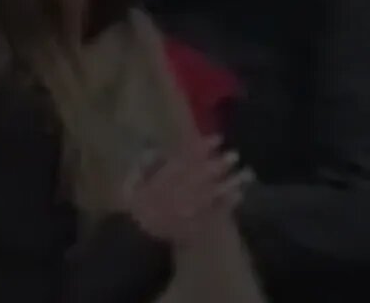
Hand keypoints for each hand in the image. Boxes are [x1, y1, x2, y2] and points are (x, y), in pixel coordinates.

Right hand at [124, 136, 251, 246]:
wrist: (138, 239)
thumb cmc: (133, 210)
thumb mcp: (130, 183)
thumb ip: (142, 166)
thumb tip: (154, 150)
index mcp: (165, 177)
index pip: (187, 158)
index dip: (202, 147)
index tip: (217, 138)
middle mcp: (182, 189)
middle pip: (205, 173)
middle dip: (220, 163)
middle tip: (235, 154)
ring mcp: (192, 206)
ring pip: (215, 190)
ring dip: (231, 181)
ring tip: (247, 173)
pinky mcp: (199, 222)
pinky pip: (217, 211)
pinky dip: (228, 202)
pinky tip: (239, 195)